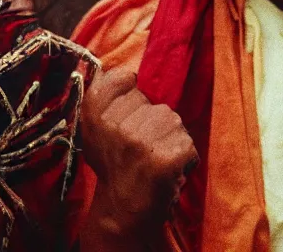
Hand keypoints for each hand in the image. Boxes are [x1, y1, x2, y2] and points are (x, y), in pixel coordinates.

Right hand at [81, 69, 197, 234]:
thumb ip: (105, 95)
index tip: (127, 120)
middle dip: (154, 126)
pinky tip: (167, 173)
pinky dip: (184, 160)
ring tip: (153, 161)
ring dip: (170, 142)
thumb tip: (127, 70)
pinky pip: (188, 146)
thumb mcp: (94, 128)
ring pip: (173, 123)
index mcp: (95, 114)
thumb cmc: (113, 164)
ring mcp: (142, 142)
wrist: (121, 210)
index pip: (122, 78)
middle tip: (140, 151)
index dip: (130, 95)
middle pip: (154, 105)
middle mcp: (115, 125)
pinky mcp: (166, 158)